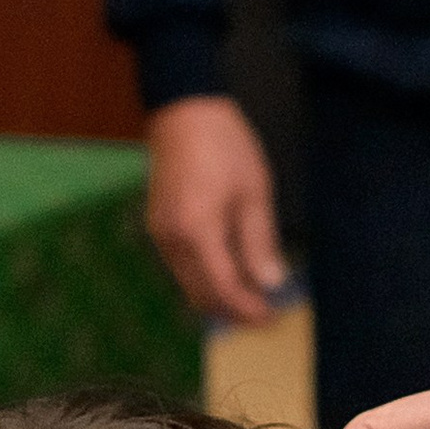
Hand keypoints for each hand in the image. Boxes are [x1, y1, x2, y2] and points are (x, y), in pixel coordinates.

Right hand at [144, 97, 289, 325]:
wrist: (185, 112)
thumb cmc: (225, 146)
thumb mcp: (254, 193)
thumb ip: (260, 242)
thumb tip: (271, 282)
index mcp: (197, 232)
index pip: (223, 288)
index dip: (248, 308)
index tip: (270, 316)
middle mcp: (171, 240)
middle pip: (201, 294)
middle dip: (232, 310)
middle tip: (262, 312)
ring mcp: (160, 234)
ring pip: (188, 284)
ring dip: (218, 296)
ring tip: (250, 295)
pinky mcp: (158, 226)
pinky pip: (181, 266)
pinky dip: (204, 277)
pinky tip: (228, 271)